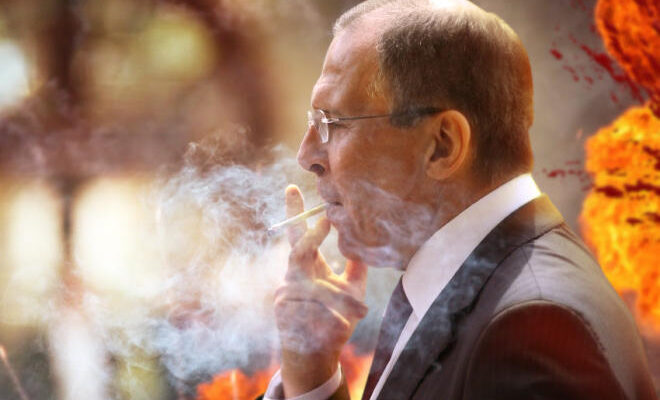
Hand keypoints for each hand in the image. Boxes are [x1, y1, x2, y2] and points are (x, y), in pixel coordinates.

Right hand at [274, 185, 367, 396]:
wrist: (317, 355)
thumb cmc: (332, 321)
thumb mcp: (349, 291)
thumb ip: (356, 267)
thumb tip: (366, 241)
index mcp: (307, 268)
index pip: (299, 235)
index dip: (296, 213)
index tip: (293, 186)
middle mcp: (293, 276)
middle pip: (298, 248)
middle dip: (312, 235)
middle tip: (326, 220)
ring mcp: (286, 294)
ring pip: (316, 287)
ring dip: (339, 301)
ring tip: (360, 313)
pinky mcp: (286, 312)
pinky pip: (315, 310)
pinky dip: (334, 319)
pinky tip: (341, 328)